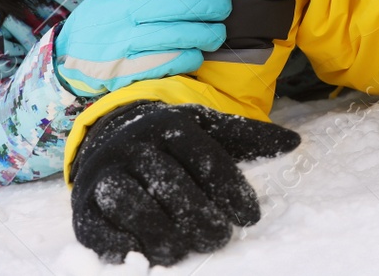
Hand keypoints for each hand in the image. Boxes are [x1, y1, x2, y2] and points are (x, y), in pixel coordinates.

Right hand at [55, 0, 229, 96]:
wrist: (65, 57)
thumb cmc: (101, 18)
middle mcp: (123, 14)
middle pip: (173, 6)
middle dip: (206, 5)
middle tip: (225, 5)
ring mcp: (125, 43)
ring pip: (175, 36)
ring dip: (204, 34)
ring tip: (218, 32)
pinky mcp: (128, 70)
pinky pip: (167, 63)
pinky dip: (188, 58)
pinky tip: (196, 54)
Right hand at [71, 101, 301, 265]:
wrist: (109, 141)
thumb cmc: (172, 145)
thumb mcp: (208, 132)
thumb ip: (248, 138)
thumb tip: (294, 141)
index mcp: (170, 125)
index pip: (204, 157)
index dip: (231, 189)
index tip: (250, 216)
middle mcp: (135, 145)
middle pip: (171, 183)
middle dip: (200, 217)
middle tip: (219, 237)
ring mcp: (106, 175)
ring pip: (133, 204)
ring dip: (163, 233)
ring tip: (183, 249)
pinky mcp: (84, 207)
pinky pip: (100, 228)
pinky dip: (123, 244)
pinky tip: (147, 253)